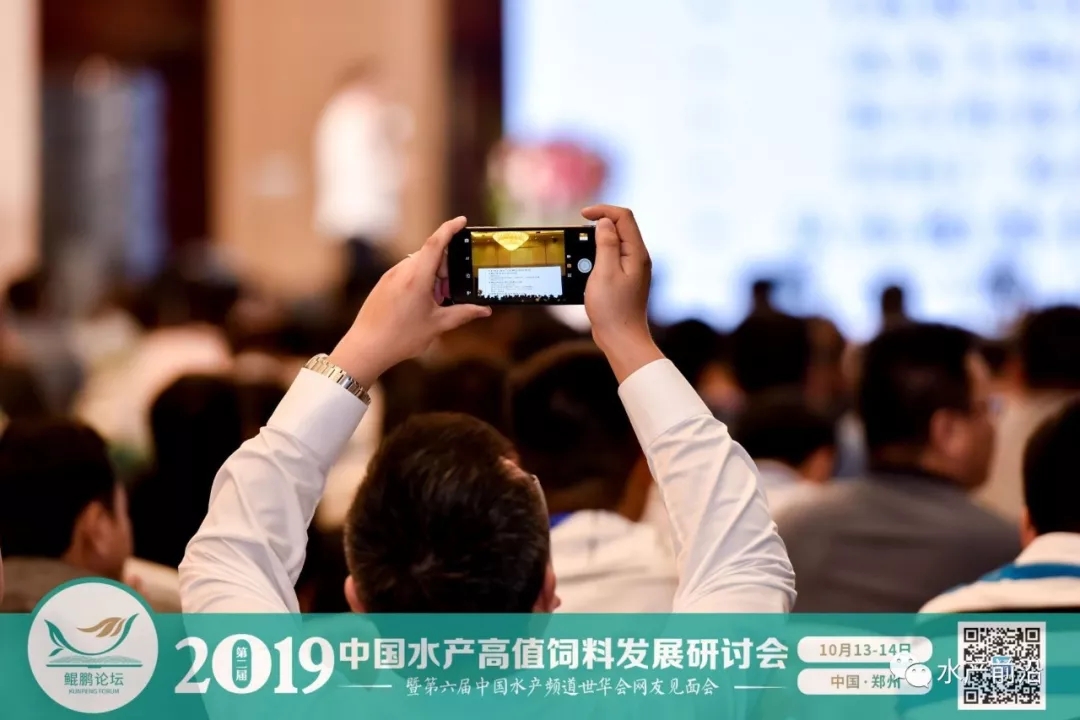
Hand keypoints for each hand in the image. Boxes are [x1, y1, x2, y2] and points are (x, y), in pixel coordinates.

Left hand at [329, 217, 490, 385]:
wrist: (366, 348)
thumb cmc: (401, 337)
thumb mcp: (437, 325)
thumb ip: (463, 314)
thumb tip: (484, 310)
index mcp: (417, 277)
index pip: (436, 243)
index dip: (450, 228)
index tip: (462, 220)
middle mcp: (402, 271)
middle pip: (429, 255)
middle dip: (444, 267)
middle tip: (450, 290)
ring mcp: (390, 276)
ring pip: (417, 265)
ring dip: (431, 276)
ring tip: (434, 302)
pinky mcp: (383, 284)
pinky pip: (406, 273)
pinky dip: (419, 281)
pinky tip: (420, 305)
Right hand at [581, 205, 663, 382]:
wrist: (621, 339)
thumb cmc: (613, 309)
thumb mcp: (605, 272)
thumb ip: (606, 244)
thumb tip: (605, 222)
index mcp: (636, 253)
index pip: (624, 217)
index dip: (603, 210)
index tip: (582, 215)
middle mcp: (638, 258)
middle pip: (621, 227)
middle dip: (599, 224)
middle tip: (578, 232)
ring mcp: (632, 269)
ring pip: (615, 243)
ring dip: (597, 240)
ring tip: (581, 250)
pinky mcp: (624, 280)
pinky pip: (612, 258)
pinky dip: (598, 255)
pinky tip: (586, 266)